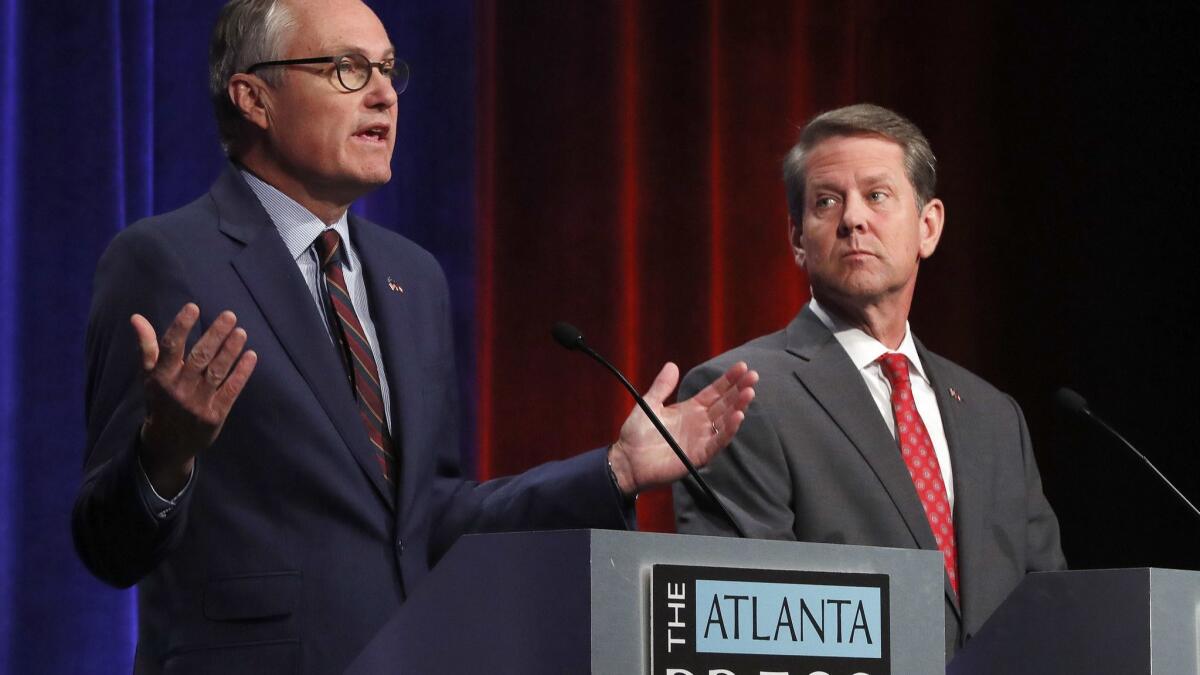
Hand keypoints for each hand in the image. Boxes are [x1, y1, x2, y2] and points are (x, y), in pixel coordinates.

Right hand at [132, 303, 256, 495]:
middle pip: (199, 357)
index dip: (181, 326)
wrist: (168, 445)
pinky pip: (230, 390)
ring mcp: (198, 403)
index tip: (194, 307)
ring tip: (241, 332)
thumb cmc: (160, 402)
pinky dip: (241, 373)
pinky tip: (250, 356)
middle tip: (230, 315)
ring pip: (216, 372)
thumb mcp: (150, 377)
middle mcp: (179, 389)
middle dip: (215, 335)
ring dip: (230, 351)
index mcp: (161, 377)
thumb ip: (147, 347)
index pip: (170, 347)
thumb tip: (137, 318)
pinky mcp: (215, 415)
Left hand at [608, 361, 756, 495]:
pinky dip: (728, 430)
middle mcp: (700, 423)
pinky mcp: (699, 455)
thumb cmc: (636, 434)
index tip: (742, 367)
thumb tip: (672, 365)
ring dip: (738, 407)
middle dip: (739, 390)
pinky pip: (717, 442)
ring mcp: (701, 439)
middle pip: (725, 404)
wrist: (627, 460)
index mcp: (691, 409)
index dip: (728, 380)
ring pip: (725, 421)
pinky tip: (738, 416)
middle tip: (753, 376)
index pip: (715, 392)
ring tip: (749, 392)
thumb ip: (662, 386)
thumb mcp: (649, 404)